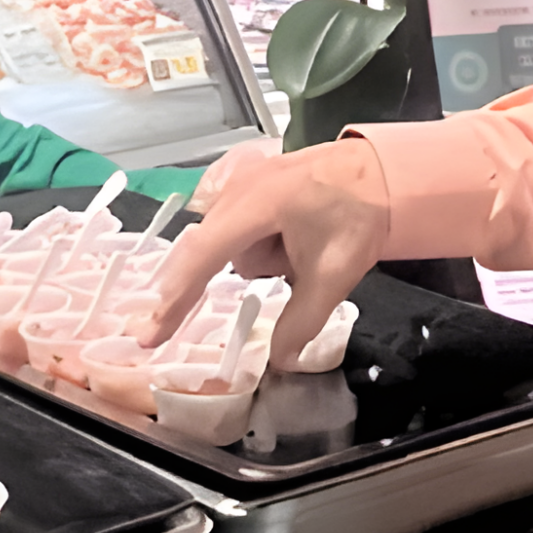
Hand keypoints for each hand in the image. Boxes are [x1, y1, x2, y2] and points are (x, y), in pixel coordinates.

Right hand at [144, 138, 390, 369]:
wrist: (384, 171)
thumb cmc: (358, 215)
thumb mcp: (334, 275)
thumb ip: (301, 322)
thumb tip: (279, 361)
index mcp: (254, 204)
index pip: (200, 257)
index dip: (172, 299)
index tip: (149, 334)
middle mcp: (237, 187)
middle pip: (217, 250)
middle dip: (244, 270)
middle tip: (254, 283)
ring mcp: (240, 177)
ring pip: (233, 242)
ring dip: (264, 254)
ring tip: (307, 244)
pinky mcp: (248, 177)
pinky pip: (237, 222)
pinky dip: (258, 236)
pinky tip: (288, 231)